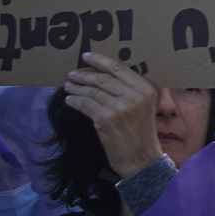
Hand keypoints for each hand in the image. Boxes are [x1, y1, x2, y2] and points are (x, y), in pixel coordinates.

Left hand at [61, 51, 164, 177]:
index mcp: (146, 89)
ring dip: (77, 87)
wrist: (141, 159)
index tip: (86, 56)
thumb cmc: (141, 133)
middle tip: (72, 74)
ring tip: (68, 86)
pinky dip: (75, 101)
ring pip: (92, 91)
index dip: (100, 61)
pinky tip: (70, 100)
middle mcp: (135, 96)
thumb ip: (131, 91)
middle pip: (103, 79)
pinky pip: (86, 105)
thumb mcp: (145, 107)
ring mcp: (120, 107)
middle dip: (84, 75)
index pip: (119, 68)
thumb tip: (104, 76)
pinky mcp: (106, 119)